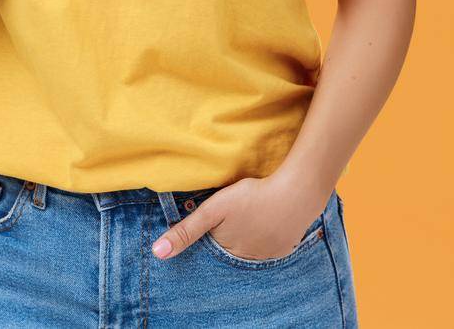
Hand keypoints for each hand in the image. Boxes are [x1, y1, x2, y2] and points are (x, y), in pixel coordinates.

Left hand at [150, 172, 328, 261]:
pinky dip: (266, 235)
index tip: (219, 218)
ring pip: (251, 248)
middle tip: (239, 213)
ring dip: (249, 235)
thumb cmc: (252, 197)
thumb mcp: (213, 210)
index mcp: (228, 252)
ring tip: (252, 214)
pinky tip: (268, 219)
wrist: (296, 192)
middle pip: (231, 249)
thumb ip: (186, 230)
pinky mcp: (285, 248)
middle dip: (230, 235)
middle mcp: (248, 261)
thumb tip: (157, 253)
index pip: (212, 247)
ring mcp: (269, 256)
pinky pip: (270, 246)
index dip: (213, 231)